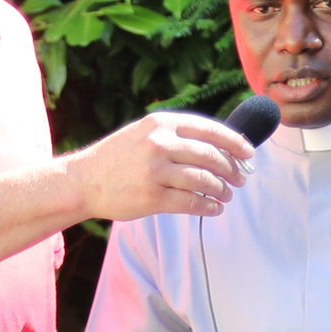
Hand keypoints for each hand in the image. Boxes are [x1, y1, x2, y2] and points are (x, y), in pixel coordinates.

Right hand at [64, 110, 253, 221]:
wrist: (82, 182)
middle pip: (212, 155)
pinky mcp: (152, 197)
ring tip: (226, 195)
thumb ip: (177, 136)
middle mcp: (159, 143)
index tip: (249, 154)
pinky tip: (213, 208)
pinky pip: (191, 202)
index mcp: (161, 123)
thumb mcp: (144, 133)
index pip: (210, 129)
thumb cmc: (118, 158)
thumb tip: (221, 146)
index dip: (235, 142)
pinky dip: (208, 206)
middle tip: (240, 179)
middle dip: (232, 169)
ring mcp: (155, 171)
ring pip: (205, 180)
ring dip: (222, 190)